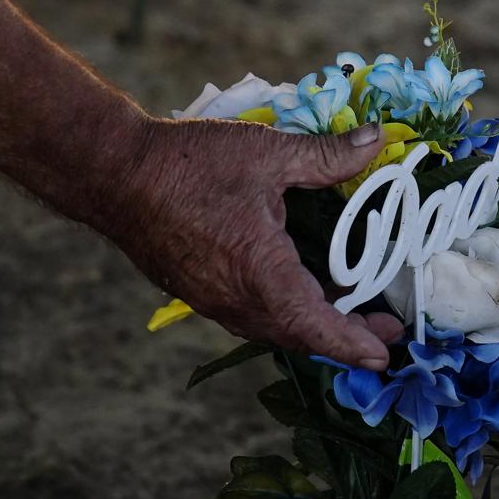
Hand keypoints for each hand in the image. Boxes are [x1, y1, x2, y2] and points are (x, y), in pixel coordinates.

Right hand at [114, 119, 401, 368]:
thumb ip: (326, 156)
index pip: (315, 325)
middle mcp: (236, 299)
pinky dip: (283, 315)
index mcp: (260, 271)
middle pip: (299, 335)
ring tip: (350, 313)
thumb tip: (376, 142)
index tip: (382, 357)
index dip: (352, 344)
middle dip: (345, 339)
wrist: (113, 174)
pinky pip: (250, 316)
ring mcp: (213, 301)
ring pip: (274, 328)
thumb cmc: (187, 164)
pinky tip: (298, 293)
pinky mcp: (198, 293)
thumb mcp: (267, 153)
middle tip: (385, 331)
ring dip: (312, 327)